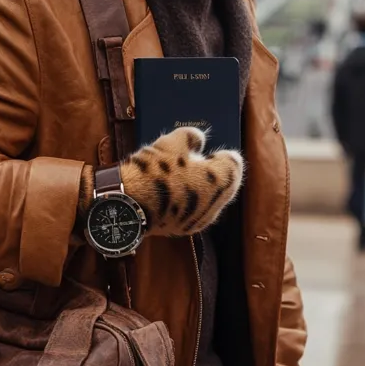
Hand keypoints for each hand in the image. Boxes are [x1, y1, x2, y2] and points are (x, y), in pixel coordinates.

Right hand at [120, 126, 242, 236]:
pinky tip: (171, 191)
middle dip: (212, 171)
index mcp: (220, 180)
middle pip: (224, 184)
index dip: (222, 153)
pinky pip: (195, 211)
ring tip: (179, 174)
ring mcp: (201, 219)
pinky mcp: (186, 229)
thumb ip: (191, 136)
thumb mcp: (172, 142)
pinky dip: (189, 201)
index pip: (234, 163)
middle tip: (194, 161)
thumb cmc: (153, 170)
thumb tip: (199, 138)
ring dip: (201, 188)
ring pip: (210, 199)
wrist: (129, 206)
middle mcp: (217, 204)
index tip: (211, 149)